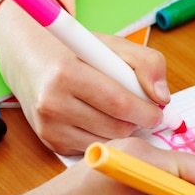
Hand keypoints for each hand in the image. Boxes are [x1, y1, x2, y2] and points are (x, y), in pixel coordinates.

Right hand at [0, 0, 169, 154]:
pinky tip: (101, 119)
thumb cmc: (79, 54)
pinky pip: (95, 148)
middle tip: (141, 109)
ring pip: (108, 141)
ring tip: (119, 111)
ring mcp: (49, 127)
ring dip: (124, 130)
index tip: (158, 109)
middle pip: (116, 127)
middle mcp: (52, 103)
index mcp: (67, 73)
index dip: (145, 110)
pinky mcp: (51, 142)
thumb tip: (162, 97)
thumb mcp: (116, 46)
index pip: (119, 102)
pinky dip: (107, 137)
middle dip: (138, 121)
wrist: (32, 62)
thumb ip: (148, 63)